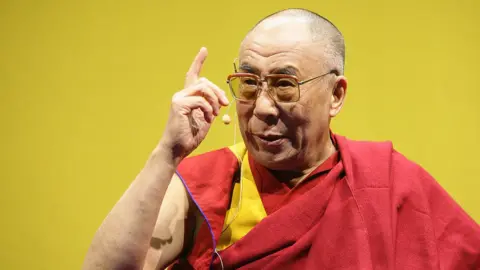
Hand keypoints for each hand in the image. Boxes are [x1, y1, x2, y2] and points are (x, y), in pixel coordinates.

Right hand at [159, 47, 228, 165]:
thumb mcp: (205, 119)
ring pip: (203, 88)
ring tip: (216, 114)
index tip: (204, 50)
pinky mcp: (179, 105)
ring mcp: (179, 98)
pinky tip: (209, 118)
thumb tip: (221, 100)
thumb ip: (211, 106)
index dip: (198, 62)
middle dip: (218, 91)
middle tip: (225, 104)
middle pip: (204, 81)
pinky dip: (209, 109)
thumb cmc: (190, 136)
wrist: (177, 149)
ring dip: (214, 100)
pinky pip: (200, 100)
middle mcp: (181, 95)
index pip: (193, 75)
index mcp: (187, 97)